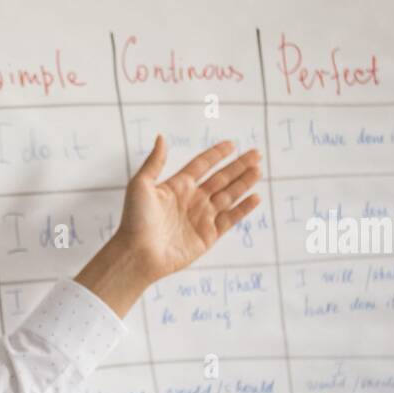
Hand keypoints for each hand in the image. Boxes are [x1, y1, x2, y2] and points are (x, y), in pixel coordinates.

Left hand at [113, 135, 261, 284]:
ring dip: (244, 183)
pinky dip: (243, 208)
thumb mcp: (140, 186)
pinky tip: (256, 196)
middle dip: (239, 166)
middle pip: (221, 178)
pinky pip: (230, 219)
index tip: (232, 144)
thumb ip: (155, 162)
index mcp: (177, 186)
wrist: (137, 254)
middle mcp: (191, 200)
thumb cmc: (135, 221)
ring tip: (258, 169)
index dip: (216, 154)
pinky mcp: (208, 236)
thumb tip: (161, 137)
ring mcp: (201, 218)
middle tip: (256, 153)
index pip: (201, 165)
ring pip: (229, 196)